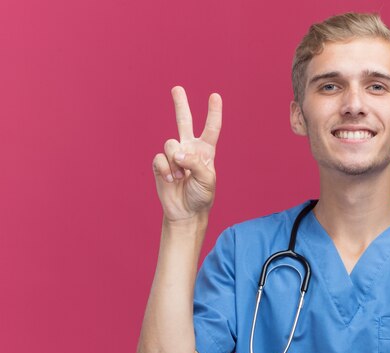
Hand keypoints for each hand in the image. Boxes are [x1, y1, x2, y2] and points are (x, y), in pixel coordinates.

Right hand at [152, 86, 221, 221]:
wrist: (185, 211)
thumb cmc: (201, 196)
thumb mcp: (207, 180)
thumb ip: (195, 163)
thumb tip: (177, 153)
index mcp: (205, 151)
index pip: (211, 128)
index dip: (213, 112)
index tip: (215, 96)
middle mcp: (189, 149)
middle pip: (184, 122)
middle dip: (180, 105)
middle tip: (177, 88)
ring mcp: (173, 155)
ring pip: (170, 144)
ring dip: (175, 162)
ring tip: (180, 177)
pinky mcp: (160, 164)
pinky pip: (160, 158)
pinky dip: (165, 170)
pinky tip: (170, 180)